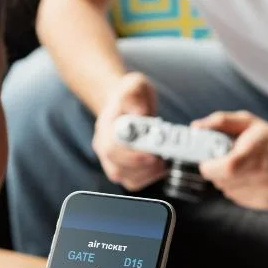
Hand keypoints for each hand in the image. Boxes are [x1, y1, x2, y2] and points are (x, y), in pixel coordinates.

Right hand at [92, 72, 166, 190]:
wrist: (127, 103)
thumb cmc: (131, 95)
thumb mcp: (134, 85)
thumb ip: (135, 95)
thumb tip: (140, 112)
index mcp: (105, 129)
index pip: (112, 149)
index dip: (132, 156)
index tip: (152, 153)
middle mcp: (105, 148)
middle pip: (118, 169)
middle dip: (145, 166)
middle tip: (162, 156)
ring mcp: (113, 161)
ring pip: (127, 179)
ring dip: (149, 173)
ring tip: (163, 159)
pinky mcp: (125, 169)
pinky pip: (135, 182)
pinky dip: (150, 177)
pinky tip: (160, 165)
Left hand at [195, 111, 267, 209]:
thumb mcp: (249, 122)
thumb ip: (221, 122)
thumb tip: (196, 127)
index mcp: (246, 158)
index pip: (211, 170)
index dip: (208, 164)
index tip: (212, 159)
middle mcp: (255, 178)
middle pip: (219, 182)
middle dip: (219, 172)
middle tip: (229, 161)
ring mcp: (262, 193)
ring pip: (229, 193)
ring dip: (230, 182)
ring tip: (244, 169)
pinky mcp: (267, 203)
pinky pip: (242, 200)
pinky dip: (242, 190)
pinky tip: (253, 179)